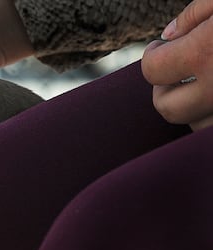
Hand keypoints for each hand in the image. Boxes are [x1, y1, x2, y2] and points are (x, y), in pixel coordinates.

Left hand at [142, 0, 212, 130]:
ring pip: (197, 125)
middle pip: (169, 109)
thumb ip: (197, 13)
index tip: (161, 46)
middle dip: (164, 89)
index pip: (152, 69)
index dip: (153, 55)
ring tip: (205, 81)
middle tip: (176, 69)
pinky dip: (212, 115)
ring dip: (193, 107)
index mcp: (207, 53)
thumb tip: (168, 35)